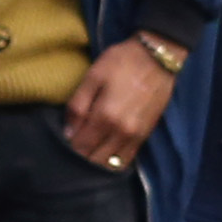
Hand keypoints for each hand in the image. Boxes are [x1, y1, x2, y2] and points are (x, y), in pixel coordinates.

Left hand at [61, 41, 177, 171]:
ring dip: (97, 163)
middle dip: (82, 158)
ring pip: (111, 164)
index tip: (63, 142)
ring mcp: (136, 136)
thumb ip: (78, 105)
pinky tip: (105, 153)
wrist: (158, 57)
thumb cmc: (122, 62)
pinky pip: (127, 160)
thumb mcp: (93, 76)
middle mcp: (122, 132)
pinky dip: (113, 161)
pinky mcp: (146, 135)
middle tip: (74, 147)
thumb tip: (68, 133)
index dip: (69, 148)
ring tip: (89, 151)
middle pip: (95, 160)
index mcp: (105, 116)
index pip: (81, 147)